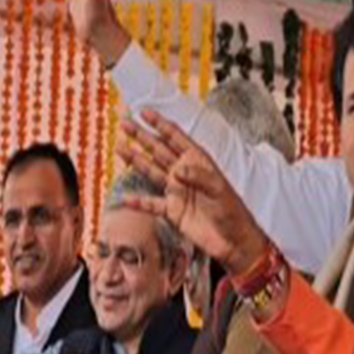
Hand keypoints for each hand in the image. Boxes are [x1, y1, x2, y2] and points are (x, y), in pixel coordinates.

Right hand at [117, 113, 269, 275]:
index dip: (161, 124)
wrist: (233, 240)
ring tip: (120, 148)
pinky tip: (126, 198)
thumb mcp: (220, 190)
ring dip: (135, 160)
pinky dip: (139, 202)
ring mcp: (176, 191)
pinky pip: (151, 204)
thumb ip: (199, 177)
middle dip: (142, 136)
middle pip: (159, 150)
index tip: (145, 112)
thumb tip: (177, 170)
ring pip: (151, 171)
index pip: (176, 138)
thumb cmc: (233, 212)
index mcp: (199, 162)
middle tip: (125, 124)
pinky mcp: (172, 211)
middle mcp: (185, 173)